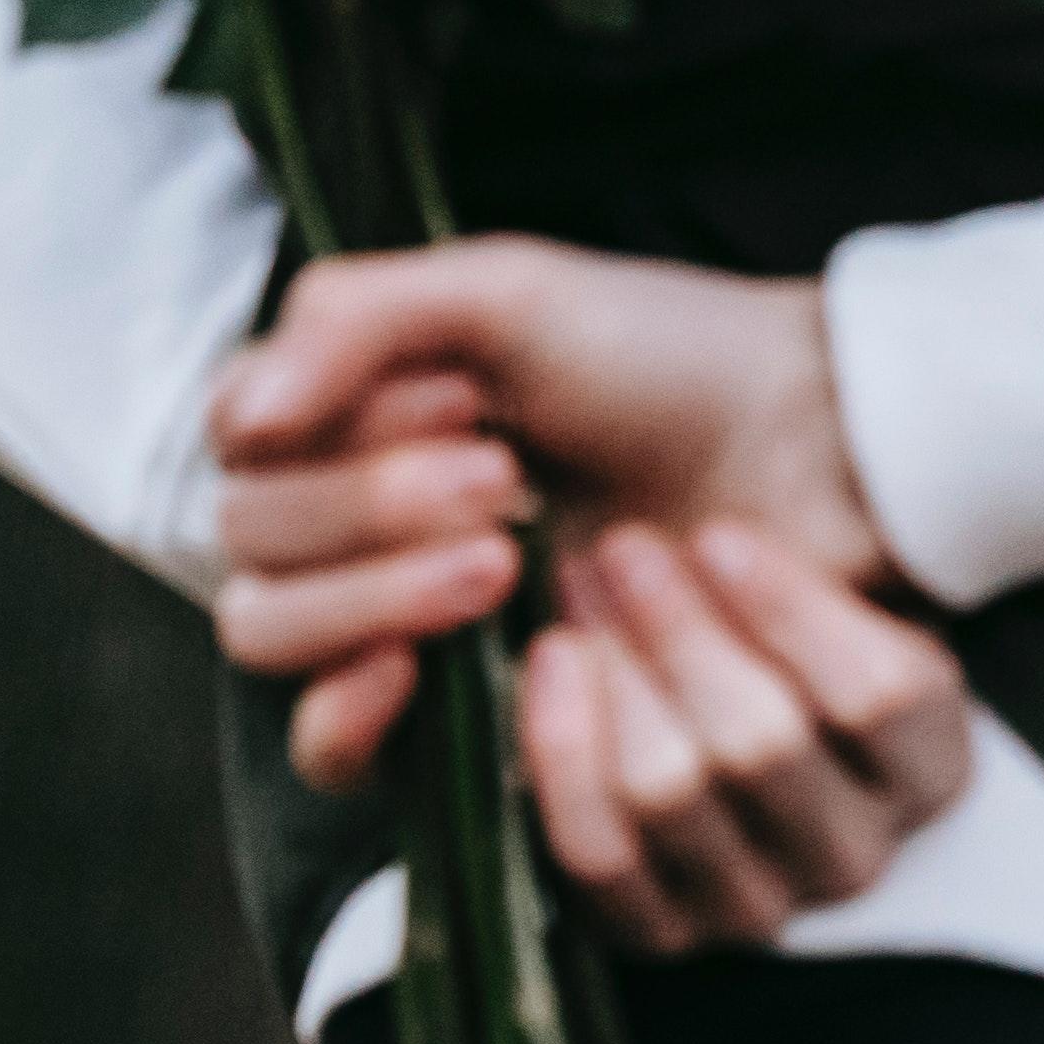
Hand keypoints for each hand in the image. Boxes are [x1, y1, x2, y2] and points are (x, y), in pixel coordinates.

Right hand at [210, 236, 890, 784]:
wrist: (803, 453)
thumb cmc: (663, 357)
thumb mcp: (510, 294)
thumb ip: (358, 319)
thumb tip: (243, 420)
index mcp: (349, 413)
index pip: (240, 446)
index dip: (331, 427)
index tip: (468, 397)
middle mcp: (348, 521)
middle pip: (249, 544)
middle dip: (368, 505)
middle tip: (507, 478)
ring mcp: (390, 621)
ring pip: (272, 634)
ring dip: (372, 591)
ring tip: (507, 553)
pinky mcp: (445, 713)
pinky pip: (329, 749)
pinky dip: (348, 710)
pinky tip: (413, 669)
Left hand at [519, 518, 974, 953]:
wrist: (745, 747)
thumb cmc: (797, 647)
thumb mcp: (844, 604)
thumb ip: (807, 575)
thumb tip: (721, 529)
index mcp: (932, 769)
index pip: (878, 697)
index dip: (789, 610)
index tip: (717, 535)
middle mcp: (854, 856)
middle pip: (760, 743)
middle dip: (677, 628)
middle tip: (624, 547)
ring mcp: (757, 908)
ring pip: (669, 791)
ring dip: (613, 670)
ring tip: (583, 586)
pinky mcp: (662, 933)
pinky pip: (597, 850)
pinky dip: (562, 748)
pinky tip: (552, 660)